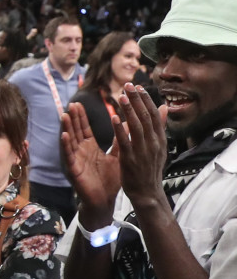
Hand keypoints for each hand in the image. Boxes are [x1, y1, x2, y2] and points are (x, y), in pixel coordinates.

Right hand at [60, 102, 119, 225]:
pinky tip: (64, 136)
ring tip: (65, 115)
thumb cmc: (110, 180)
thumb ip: (121, 139)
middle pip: (75, 132)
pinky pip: (68, 156)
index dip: (81, 117)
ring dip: (66, 128)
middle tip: (71, 104)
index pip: (84, 129)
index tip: (78, 103)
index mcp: (89, 148)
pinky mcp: (73, 170)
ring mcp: (75, 160)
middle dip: (72, 118)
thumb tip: (128, 123)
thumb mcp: (118, 156)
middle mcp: (80, 152)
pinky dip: (65, 145)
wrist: (105, 201)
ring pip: (69, 141)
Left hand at [114, 83, 169, 210]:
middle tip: (127, 85)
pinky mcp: (131, 159)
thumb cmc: (150, 168)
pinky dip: (120, 129)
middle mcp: (153, 143)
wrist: (147, 193)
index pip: (153, 114)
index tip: (137, 86)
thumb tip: (164, 108)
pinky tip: (114, 118)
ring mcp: (142, 151)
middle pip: (145, 116)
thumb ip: (159, 127)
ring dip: (128, 110)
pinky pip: (125, 141)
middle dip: (136, 100)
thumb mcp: (159, 147)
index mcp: (159, 139)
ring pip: (136, 126)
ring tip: (121, 96)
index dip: (146, 99)